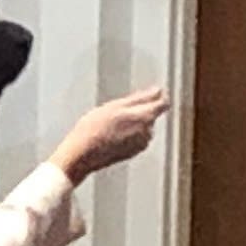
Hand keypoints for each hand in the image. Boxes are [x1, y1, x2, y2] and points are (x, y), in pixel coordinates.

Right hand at [49, 88, 169, 185]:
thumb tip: (157, 91)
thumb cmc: (95, 128)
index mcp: (145, 118)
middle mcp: (147, 132)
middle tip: (117, 110)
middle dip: (139, 111)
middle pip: (150, 115)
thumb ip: (140, 98)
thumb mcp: (116, 105)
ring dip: (131, 123)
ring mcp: (140, 144)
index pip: (163, 103)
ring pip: (142, 127)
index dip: (159, 96)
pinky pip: (134, 138)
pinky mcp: (132, 153)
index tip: (152, 92)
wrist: (82, 154)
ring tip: (110, 123)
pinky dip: (126, 134)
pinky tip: (110, 133)